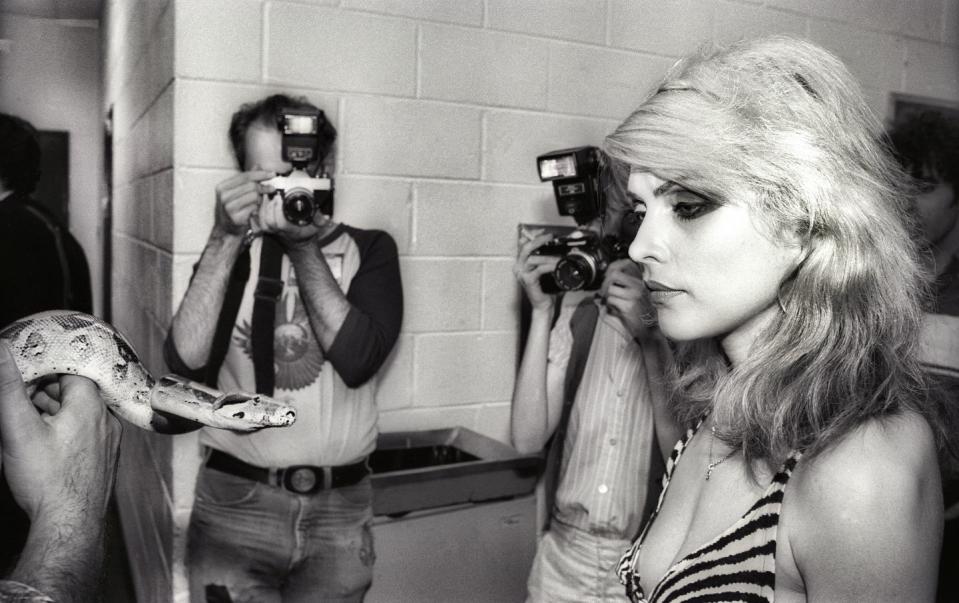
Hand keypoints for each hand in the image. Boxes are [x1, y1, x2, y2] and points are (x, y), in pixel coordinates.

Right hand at [0, 342, 121, 522]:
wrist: (69, 525)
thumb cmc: (48, 480)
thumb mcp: (19, 428)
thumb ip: (8, 387)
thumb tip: (0, 351)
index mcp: (91, 404)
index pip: (73, 367)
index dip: (47, 365)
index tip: (26, 367)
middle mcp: (106, 419)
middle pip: (77, 389)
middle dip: (47, 388)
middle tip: (21, 394)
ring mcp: (107, 439)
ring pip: (80, 411)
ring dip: (54, 409)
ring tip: (29, 416)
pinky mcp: (103, 457)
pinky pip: (85, 431)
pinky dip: (65, 428)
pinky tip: (45, 441)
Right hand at [212, 170, 275, 236]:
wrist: (227, 229)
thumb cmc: (234, 209)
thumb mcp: (238, 192)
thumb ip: (248, 179)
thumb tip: (258, 165)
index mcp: (223, 187)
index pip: (245, 176)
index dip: (260, 174)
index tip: (272, 174)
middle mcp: (223, 196)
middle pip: (250, 185)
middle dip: (262, 187)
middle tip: (270, 189)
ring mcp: (228, 207)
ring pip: (253, 196)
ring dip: (259, 199)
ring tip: (255, 203)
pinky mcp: (235, 217)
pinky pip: (253, 208)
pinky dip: (256, 208)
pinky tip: (253, 211)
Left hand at [255, 193, 326, 249]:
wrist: (297, 242)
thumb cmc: (305, 233)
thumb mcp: (316, 227)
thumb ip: (321, 221)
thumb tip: (326, 217)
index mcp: (290, 230)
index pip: (281, 223)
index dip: (278, 210)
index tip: (279, 198)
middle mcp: (278, 231)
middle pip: (268, 219)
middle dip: (270, 204)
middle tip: (273, 192)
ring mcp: (270, 229)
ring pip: (261, 218)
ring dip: (264, 204)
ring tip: (268, 193)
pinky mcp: (265, 226)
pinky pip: (258, 217)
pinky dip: (259, 207)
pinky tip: (264, 198)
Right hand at [514, 231, 559, 310]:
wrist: (544, 305)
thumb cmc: (546, 289)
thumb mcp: (546, 270)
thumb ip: (547, 259)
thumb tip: (558, 248)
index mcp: (521, 263)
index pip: (523, 244)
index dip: (533, 235)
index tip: (544, 232)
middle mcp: (519, 267)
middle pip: (525, 247)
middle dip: (539, 240)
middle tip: (550, 238)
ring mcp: (522, 274)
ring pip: (532, 258)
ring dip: (548, 256)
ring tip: (559, 257)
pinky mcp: (528, 281)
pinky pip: (539, 269)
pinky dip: (549, 266)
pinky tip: (556, 266)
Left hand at [600, 258, 654, 337]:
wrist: (650, 330)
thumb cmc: (643, 314)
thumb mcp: (638, 295)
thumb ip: (624, 285)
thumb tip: (608, 278)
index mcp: (641, 282)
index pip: (625, 264)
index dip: (612, 270)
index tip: (607, 277)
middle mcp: (638, 286)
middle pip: (614, 275)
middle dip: (605, 283)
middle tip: (604, 292)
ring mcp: (633, 296)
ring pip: (610, 289)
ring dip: (608, 297)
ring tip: (613, 304)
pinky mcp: (628, 306)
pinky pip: (611, 301)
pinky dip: (610, 306)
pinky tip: (616, 311)